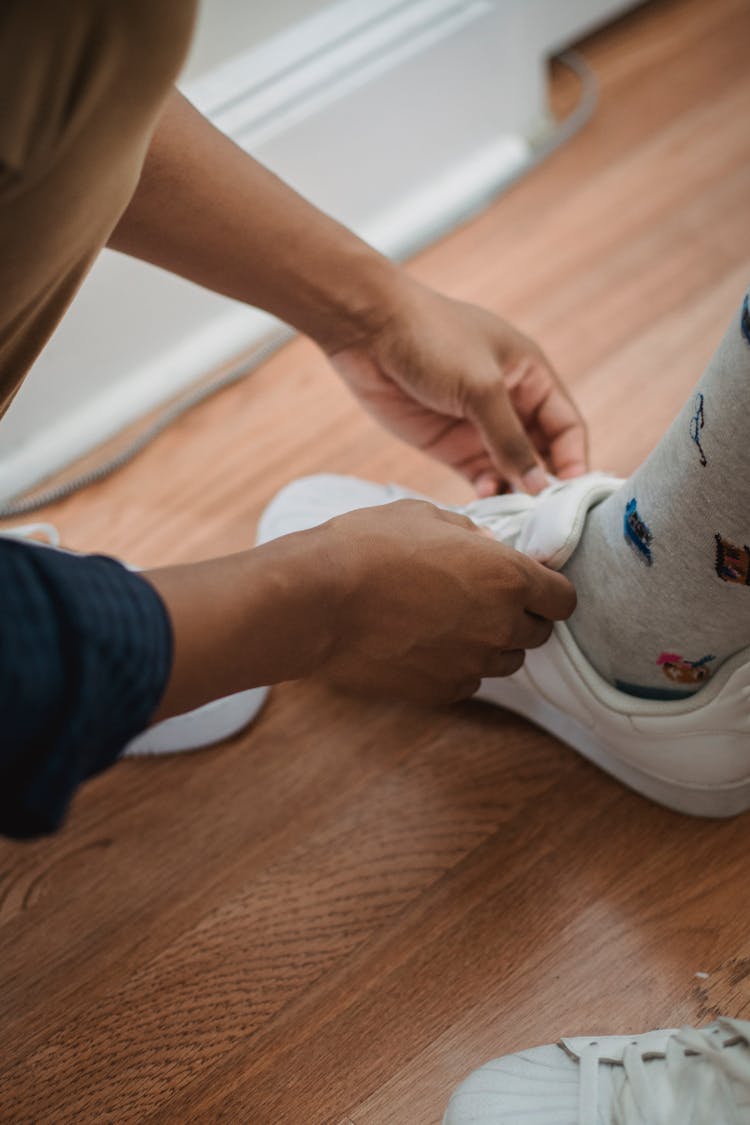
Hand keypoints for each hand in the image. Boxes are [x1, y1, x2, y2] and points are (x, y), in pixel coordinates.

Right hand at [310, 500, 576, 703]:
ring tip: (447, 621)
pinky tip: (422, 644)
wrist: (318, 600)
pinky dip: (456, 666)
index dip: (549, 590)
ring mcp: (472, 664)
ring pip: (504, 661)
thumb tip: (488, 546)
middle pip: (538, 634)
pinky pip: (467, 682)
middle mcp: (501, 626)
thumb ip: (470, 534)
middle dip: (519, 617)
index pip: (564, 599)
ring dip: (489, 643)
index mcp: (508, 577)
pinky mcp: (442, 692)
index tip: (530, 585)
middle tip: (480, 599)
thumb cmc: (369, 546)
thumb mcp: (425, 517)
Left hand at [327, 279, 587, 495]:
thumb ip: (510, 440)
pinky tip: (485, 502)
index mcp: (530, 375)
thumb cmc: (432, 339)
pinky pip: (480, 476)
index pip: (567, 426)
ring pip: (511, 470)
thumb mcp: (480, 388)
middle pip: (542, 453)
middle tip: (545, 516)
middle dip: (545, 483)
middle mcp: (510, 403)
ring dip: (515, 492)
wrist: (367, 331)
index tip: (571, 494)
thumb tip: (539, 485)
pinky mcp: (449, 444)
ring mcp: (479, 426)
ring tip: (515, 515)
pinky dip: (487, 492)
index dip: (574, 459)